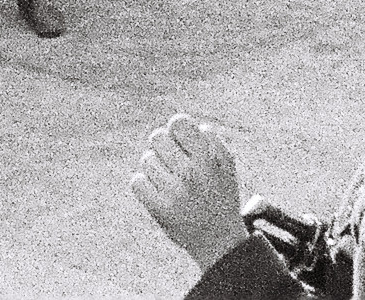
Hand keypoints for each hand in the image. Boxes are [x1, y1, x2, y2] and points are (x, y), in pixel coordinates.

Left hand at [131, 114, 248, 272]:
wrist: (219, 242)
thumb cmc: (220, 196)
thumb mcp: (226, 166)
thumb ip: (209, 140)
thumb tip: (181, 124)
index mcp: (208, 160)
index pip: (178, 123)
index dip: (177, 127)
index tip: (181, 139)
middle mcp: (190, 174)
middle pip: (157, 137)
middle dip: (164, 146)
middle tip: (174, 161)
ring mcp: (173, 193)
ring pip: (147, 159)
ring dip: (156, 166)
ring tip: (170, 180)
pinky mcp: (159, 209)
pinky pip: (137, 181)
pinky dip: (144, 184)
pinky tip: (158, 191)